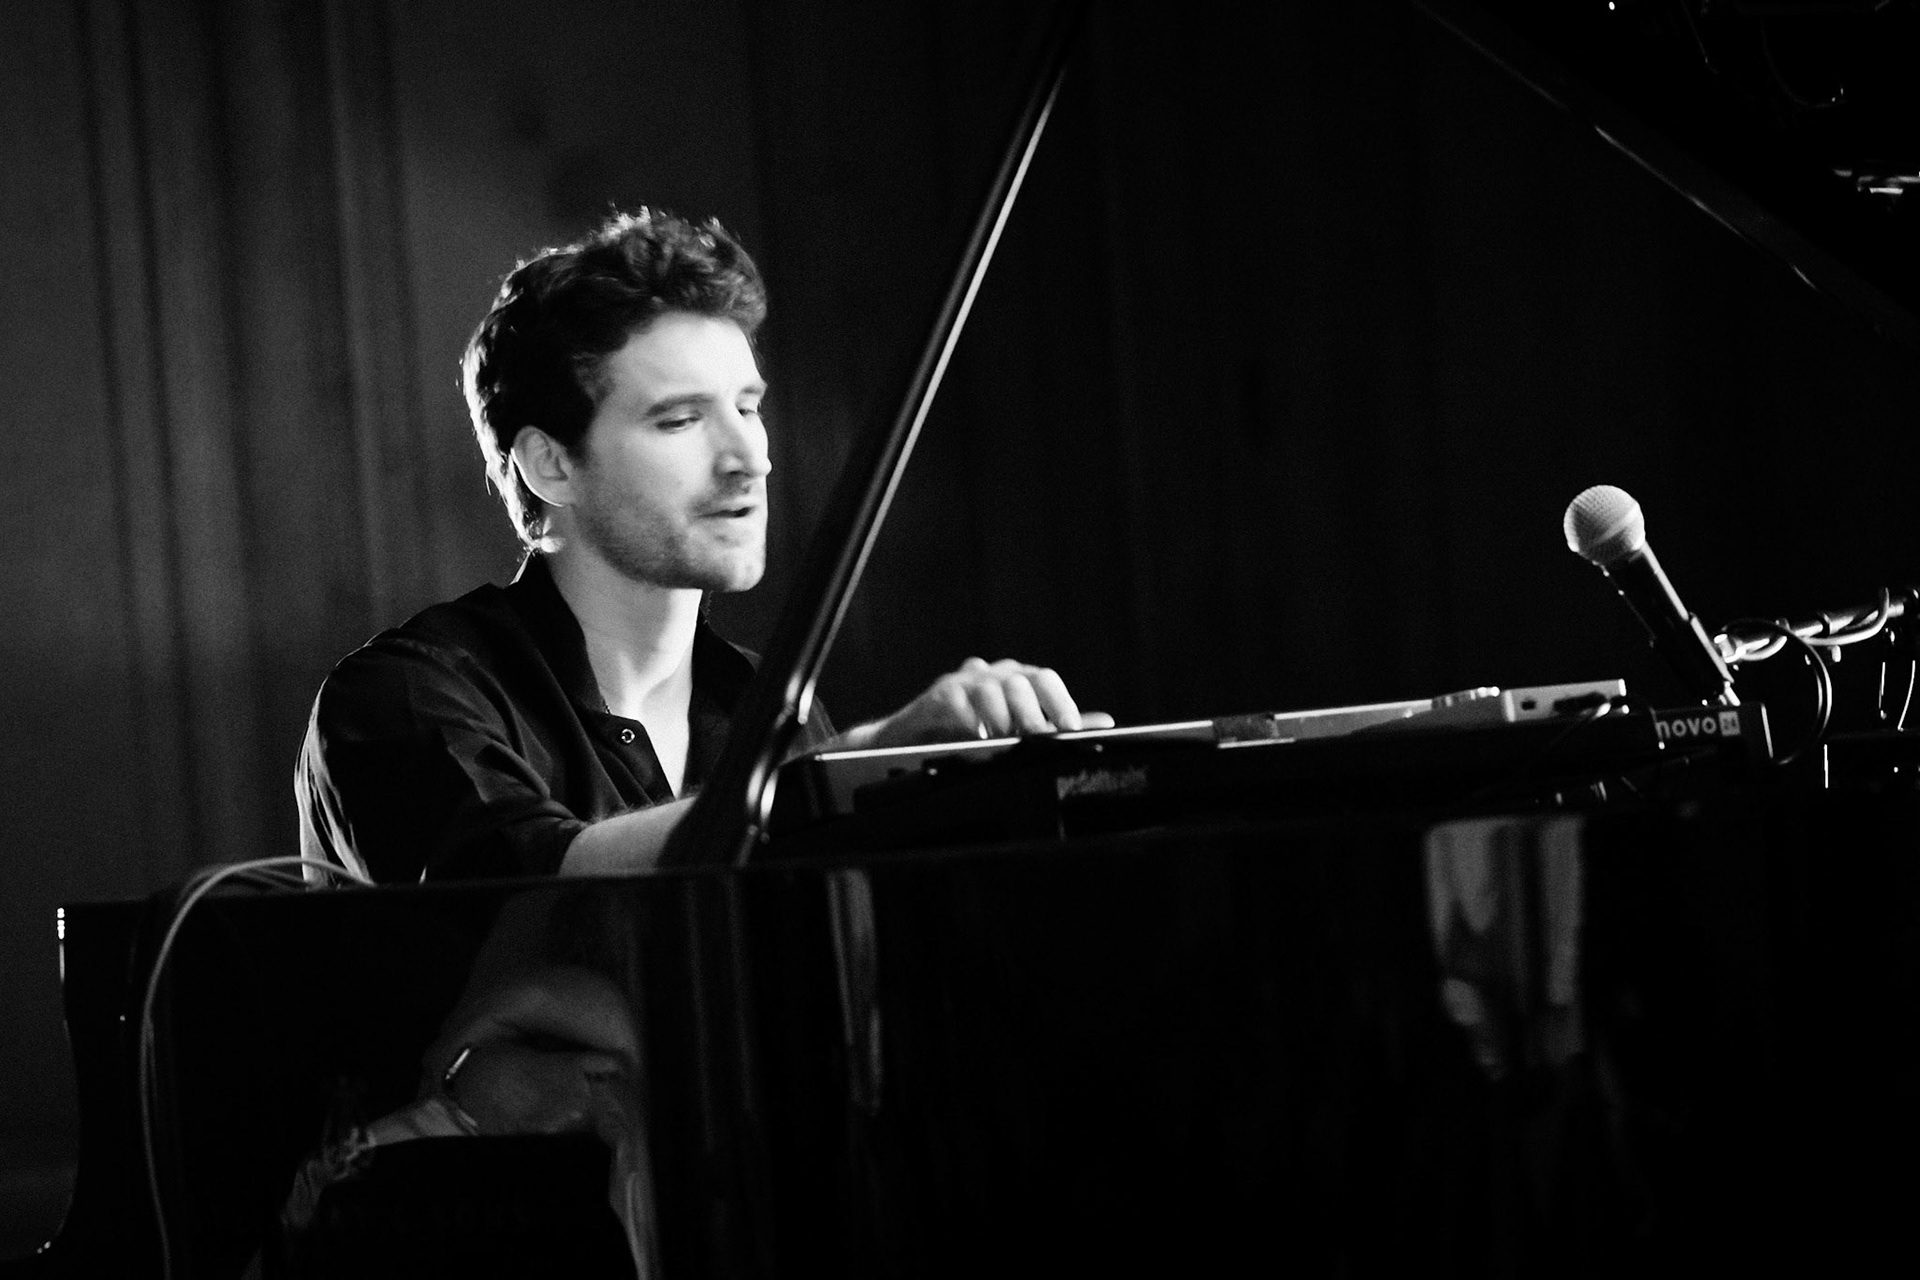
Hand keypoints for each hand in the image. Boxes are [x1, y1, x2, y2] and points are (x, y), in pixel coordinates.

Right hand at [853, 657, 1114, 748]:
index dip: (1060, 703)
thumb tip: (1105, 722)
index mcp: (1018, 679)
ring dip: (1002, 716)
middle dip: (1032, 713)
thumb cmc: (972, 735)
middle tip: (1038, 738)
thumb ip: (1057, 725)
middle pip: (1021, 682)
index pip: (1045, 680)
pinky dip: (970, 720)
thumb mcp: (1018, 732)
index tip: (1070, 729)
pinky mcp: (939, 694)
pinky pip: (958, 701)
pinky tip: (977, 737)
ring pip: (991, 688)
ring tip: (1006, 738)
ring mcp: (966, 681)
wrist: (917, 742)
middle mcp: (994, 673)